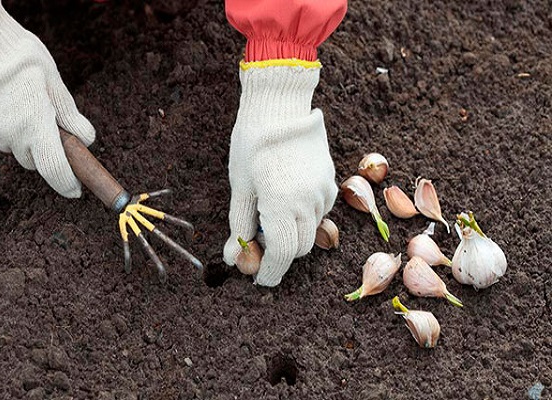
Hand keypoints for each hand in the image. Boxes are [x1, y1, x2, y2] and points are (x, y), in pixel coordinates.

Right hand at [0, 0, 94, 197]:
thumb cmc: (21, 59)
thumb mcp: (55, 84)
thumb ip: (71, 116)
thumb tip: (87, 140)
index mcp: (36, 126)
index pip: (55, 169)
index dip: (68, 184)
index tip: (76, 191)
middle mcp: (11, 136)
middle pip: (34, 159)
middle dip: (44, 150)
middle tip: (48, 124)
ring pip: (14, 147)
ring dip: (22, 137)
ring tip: (22, 105)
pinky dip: (4, 128)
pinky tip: (3, 105)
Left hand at [223, 66, 336, 286]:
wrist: (280, 105)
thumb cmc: (252, 143)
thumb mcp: (240, 186)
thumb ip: (239, 225)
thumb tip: (233, 257)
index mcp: (282, 206)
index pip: (282, 255)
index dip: (270, 272)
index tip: (259, 279)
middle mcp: (308, 203)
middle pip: (300, 248)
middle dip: (281, 254)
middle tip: (259, 244)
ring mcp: (323, 191)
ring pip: (311, 230)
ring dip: (293, 233)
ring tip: (270, 213)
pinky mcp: (330, 180)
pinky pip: (319, 210)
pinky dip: (304, 215)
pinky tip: (287, 196)